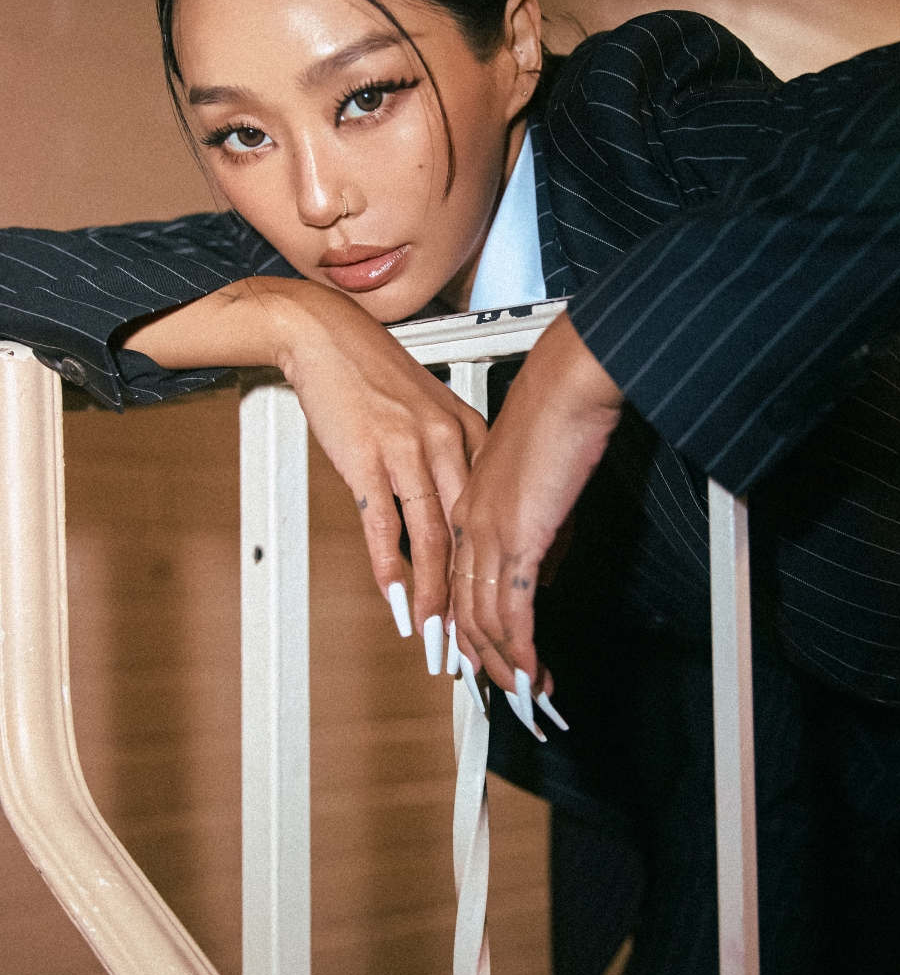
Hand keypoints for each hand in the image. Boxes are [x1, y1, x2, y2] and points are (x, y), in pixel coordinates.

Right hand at [122, 277, 486, 643]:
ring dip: (432, 595)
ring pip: (431, 537)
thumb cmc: (375, 374)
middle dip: (470, 596)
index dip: (496, 564)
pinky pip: (383, 523)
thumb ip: (452, 456)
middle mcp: (448, 441)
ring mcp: (408, 450)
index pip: (493, 511)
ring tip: (435, 636)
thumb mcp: (431, 409)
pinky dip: (390, 567)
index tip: (498, 603)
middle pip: (467, 534)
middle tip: (474, 640)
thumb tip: (460, 510)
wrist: (327, 335)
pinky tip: (395, 599)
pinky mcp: (367, 457)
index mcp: (471, 431)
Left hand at [449, 311, 622, 695]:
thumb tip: (541, 567)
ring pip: (486, 617)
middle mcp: (471, 523)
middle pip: (467, 610)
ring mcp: (490, 531)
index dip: (471, 628)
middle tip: (505, 695)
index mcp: (467, 505)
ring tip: (524, 696)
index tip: (486, 658)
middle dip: (486, 661)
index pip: (459, 582)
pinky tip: (530, 671)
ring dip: (506, 665)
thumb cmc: (556, 413)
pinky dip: (522, 649)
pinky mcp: (516, 535)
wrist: (566, 383)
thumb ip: (532, 525)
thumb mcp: (534, 478)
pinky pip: (512, 608)